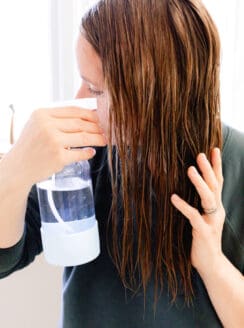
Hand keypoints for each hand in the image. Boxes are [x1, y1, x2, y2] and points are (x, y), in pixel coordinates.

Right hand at [4, 106, 106, 188]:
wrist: (19, 167)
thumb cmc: (30, 145)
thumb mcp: (37, 125)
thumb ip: (56, 118)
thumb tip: (85, 116)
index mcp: (42, 114)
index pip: (72, 110)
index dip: (89, 114)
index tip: (98, 118)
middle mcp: (47, 126)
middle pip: (80, 123)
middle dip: (96, 127)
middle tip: (104, 130)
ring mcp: (53, 142)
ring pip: (83, 137)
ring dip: (97, 138)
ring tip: (104, 140)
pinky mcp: (59, 158)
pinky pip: (80, 154)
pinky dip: (88, 153)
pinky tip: (91, 152)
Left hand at [171, 148, 225, 276]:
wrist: (211, 265)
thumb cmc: (203, 240)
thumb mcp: (203, 219)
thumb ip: (200, 205)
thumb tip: (186, 188)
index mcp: (216, 207)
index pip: (218, 182)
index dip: (217, 165)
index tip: (214, 149)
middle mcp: (217, 211)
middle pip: (215, 186)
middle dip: (209, 168)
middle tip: (201, 154)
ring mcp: (212, 221)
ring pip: (208, 198)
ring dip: (200, 183)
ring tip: (190, 169)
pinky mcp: (203, 232)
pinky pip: (193, 216)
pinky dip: (184, 205)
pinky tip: (173, 197)